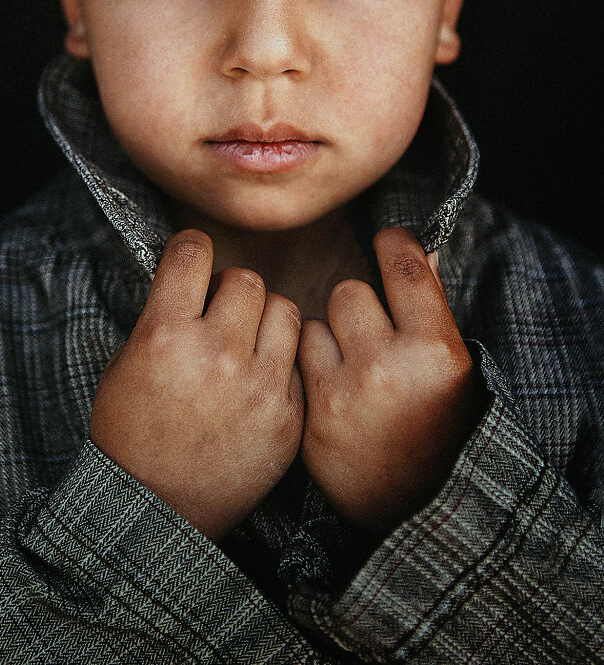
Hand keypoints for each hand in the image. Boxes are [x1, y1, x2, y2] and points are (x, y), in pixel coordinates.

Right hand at [89, 229, 303, 542]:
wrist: (154, 511)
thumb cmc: (131, 433)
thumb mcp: (127, 362)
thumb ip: (165, 315)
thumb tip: (196, 278)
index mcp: (165, 336)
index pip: (192, 252)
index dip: (191, 248)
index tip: (193, 257)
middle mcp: (216, 355)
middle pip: (247, 279)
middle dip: (230, 290)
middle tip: (218, 313)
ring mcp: (258, 387)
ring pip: (285, 309)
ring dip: (263, 318)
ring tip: (246, 341)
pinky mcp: (288, 416)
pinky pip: (298, 359)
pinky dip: (279, 362)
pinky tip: (257, 380)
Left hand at [297, 227, 484, 538]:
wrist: (414, 509)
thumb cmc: (440, 427)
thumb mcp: (454, 368)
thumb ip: (431, 307)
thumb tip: (415, 248)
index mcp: (435, 349)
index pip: (404, 265)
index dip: (392, 243)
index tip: (386, 241)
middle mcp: (388, 366)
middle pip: (349, 290)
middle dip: (356, 306)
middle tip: (369, 334)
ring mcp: (344, 391)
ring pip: (315, 321)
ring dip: (328, 336)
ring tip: (350, 368)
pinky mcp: (310, 414)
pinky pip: (296, 359)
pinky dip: (309, 367)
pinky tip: (330, 390)